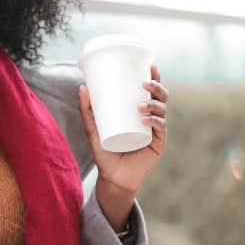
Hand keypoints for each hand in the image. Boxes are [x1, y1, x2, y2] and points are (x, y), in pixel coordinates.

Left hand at [78, 65, 168, 198]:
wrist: (112, 178)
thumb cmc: (105, 152)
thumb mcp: (94, 129)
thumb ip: (87, 110)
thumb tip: (83, 86)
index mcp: (141, 111)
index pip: (151, 91)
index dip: (155, 77)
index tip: (150, 65)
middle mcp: (152, 119)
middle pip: (161, 97)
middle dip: (156, 87)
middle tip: (143, 84)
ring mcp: (156, 132)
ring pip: (162, 111)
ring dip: (153, 104)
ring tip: (139, 105)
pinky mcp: (158, 145)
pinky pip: (160, 130)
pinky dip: (155, 122)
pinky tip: (146, 119)